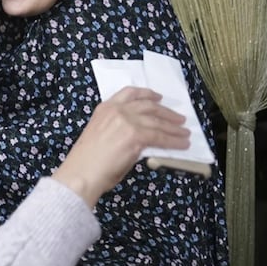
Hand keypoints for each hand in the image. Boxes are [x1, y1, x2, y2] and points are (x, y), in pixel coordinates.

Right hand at [54, 87, 188, 206]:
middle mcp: (118, 111)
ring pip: (158, 121)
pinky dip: (174, 141)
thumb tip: (140, 136)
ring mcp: (128, 122)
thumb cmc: (86, 161)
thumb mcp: (101, 134)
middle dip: (166, 112)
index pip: (130, 93)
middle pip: (149, 106)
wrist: (82, 172)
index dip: (147, 93)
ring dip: (174, 127)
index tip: (158, 97)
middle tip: (178, 118)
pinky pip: (161, 138)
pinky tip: (182, 144)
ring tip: (185, 132)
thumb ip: (119, 129)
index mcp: (105, 108)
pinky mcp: (137, 136)